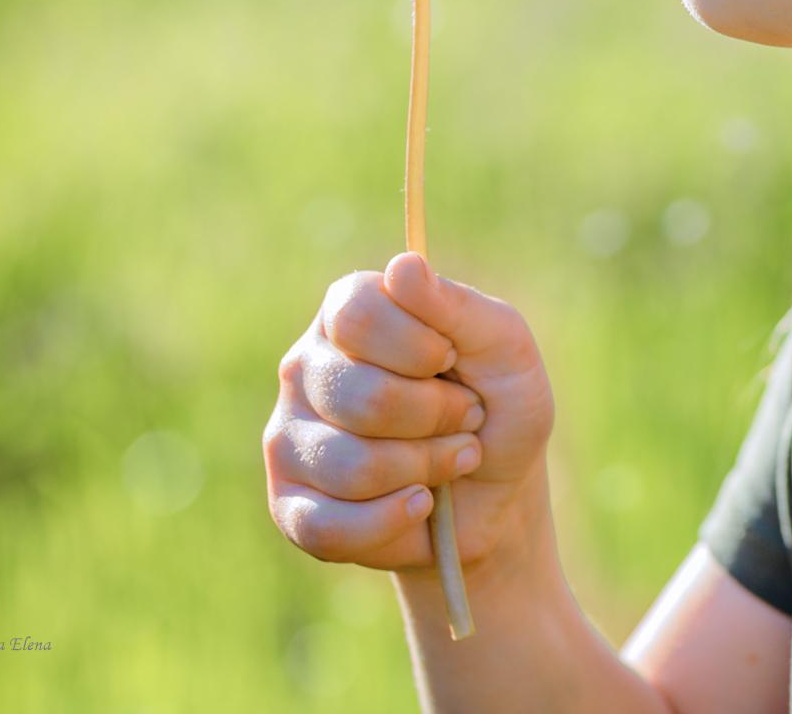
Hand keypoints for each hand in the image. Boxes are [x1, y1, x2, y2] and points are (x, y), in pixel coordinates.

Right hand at [264, 251, 557, 578]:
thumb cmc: (498, 405)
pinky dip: (394, 520)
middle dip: (438, 416)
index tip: (454, 359)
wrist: (497, 493)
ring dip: (426, 468)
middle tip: (466, 416)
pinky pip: (330, 525)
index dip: (419, 345)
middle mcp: (306, 368)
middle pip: (362, 395)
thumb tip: (402, 265)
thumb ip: (456, 305)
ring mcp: (288, 438)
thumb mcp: (503, 346)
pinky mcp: (289, 507)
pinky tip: (419, 503)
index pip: (357, 313)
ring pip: (351, 465)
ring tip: (451, 459)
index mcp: (349, 312)